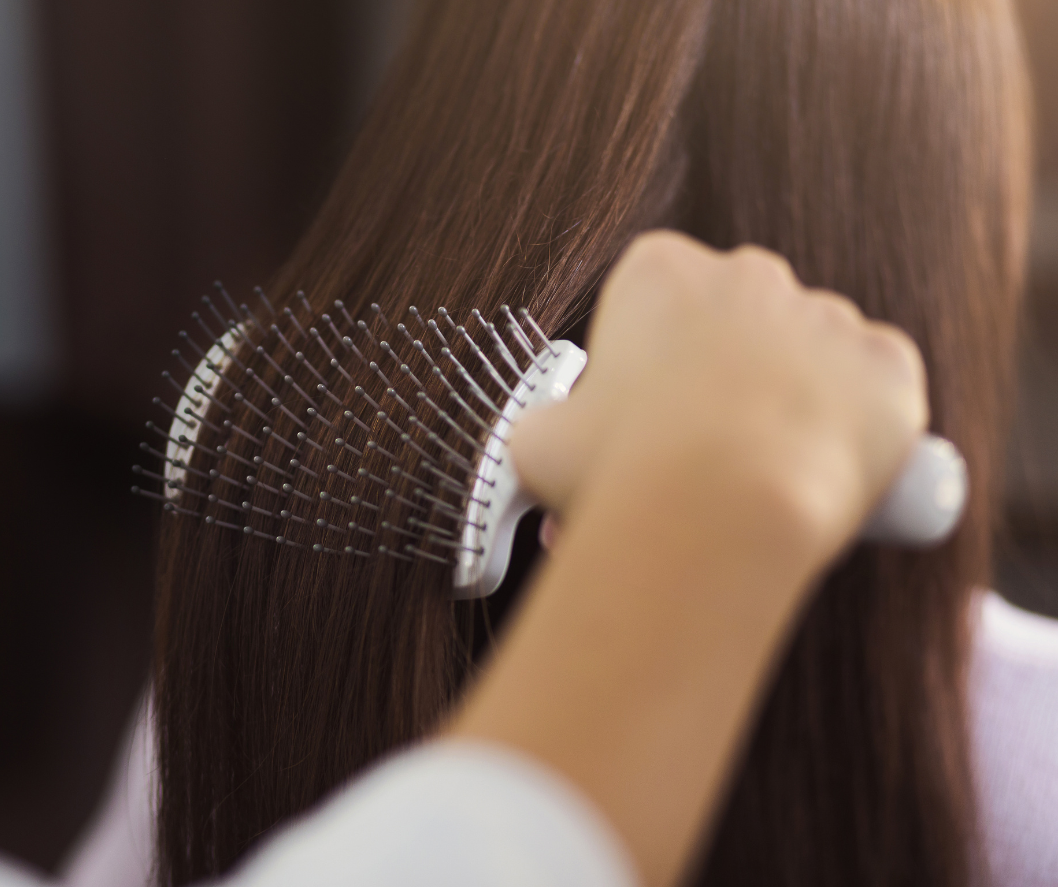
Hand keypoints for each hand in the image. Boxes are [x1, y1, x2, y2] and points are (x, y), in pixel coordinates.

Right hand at [510, 230, 926, 568]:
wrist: (721, 510)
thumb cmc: (622, 472)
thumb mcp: (541, 443)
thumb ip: (548, 426)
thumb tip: (550, 442)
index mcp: (659, 273)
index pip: (655, 301)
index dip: (649, 363)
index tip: (647, 416)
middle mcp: (749, 275)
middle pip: (739, 319)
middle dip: (724, 373)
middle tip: (704, 450)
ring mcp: (826, 314)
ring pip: (809, 352)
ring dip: (791, 398)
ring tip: (762, 474)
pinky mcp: (887, 364)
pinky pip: (876, 384)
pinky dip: (860, 421)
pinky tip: (823, 465)